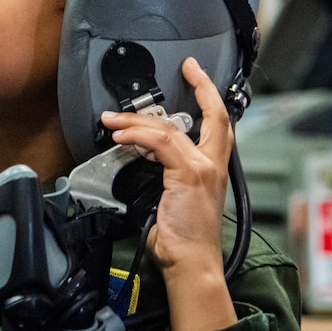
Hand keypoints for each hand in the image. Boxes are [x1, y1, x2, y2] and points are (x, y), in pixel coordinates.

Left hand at [99, 56, 236, 330]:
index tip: (197, 73)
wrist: (192, 264)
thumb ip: (164, 173)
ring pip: (171, 129)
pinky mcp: (188, 174)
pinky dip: (137, 136)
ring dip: (137, 121)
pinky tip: (121, 137)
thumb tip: (140, 158)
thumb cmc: (182, 240)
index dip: (210, 95)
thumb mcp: (174, 199)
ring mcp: (202, 168)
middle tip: (184, 67)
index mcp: (212, 169)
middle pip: (213, 115)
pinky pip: (159, 143)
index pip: (219, 124)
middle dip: (200, 86)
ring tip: (112, 119)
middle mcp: (213, 165)